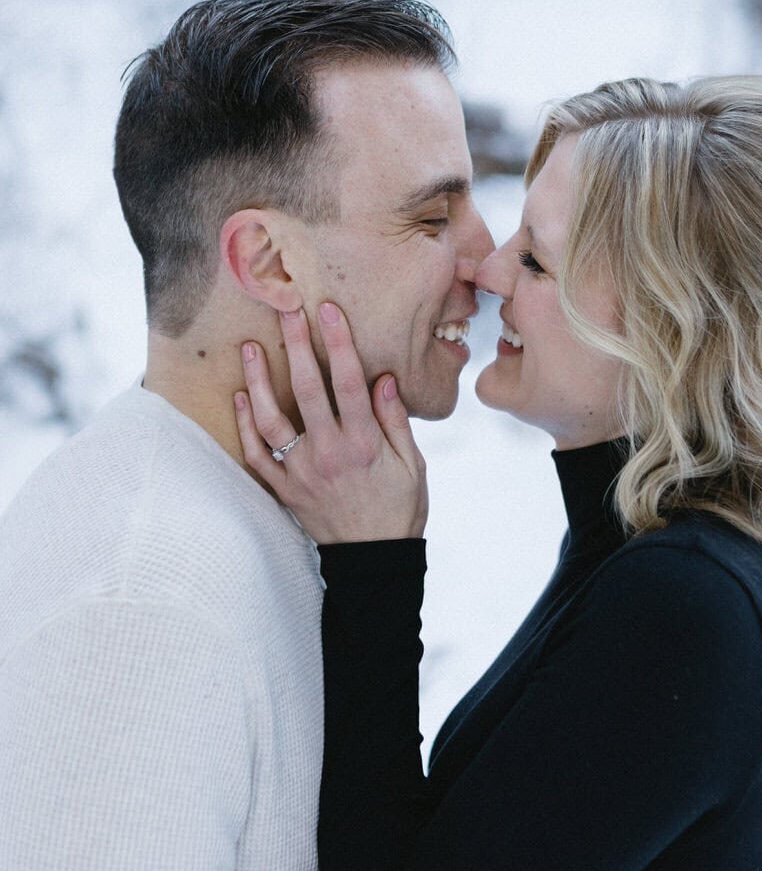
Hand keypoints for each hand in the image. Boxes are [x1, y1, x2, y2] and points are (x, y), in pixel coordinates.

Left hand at [234, 303, 427, 542]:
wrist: (373, 561)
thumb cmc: (399, 509)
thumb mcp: (413, 466)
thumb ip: (396, 422)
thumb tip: (384, 380)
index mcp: (364, 443)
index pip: (349, 381)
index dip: (338, 342)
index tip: (328, 310)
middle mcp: (329, 452)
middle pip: (307, 388)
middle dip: (297, 344)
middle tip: (286, 309)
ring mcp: (301, 471)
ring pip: (271, 418)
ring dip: (258, 381)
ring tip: (249, 346)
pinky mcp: (285, 489)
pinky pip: (256, 455)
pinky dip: (243, 426)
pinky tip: (238, 397)